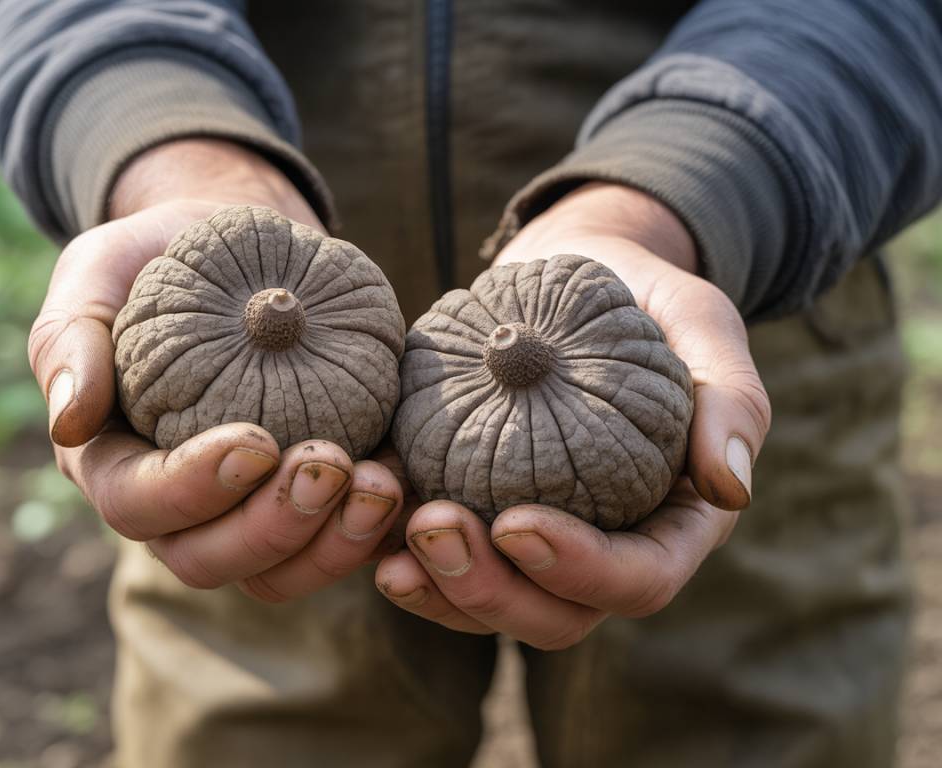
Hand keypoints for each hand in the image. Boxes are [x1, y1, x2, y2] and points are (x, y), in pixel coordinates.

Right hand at [27, 139, 403, 600]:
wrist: (242, 252)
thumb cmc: (160, 258)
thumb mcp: (98, 274)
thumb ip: (71, 339)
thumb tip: (69, 421)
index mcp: (117, 461)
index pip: (139, 503)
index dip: (193, 489)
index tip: (255, 441)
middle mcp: (180, 505)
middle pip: (210, 559)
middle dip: (272, 526)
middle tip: (329, 466)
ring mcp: (248, 509)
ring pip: (281, 571)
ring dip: (334, 542)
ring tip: (381, 482)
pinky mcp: (313, 500)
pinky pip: (341, 542)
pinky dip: (376, 527)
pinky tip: (408, 479)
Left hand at [375, 183, 771, 648]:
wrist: (577, 272)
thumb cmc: (648, 300)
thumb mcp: (704, 329)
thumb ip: (731, 403)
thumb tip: (730, 491)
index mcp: (669, 522)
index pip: (638, 579)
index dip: (579, 570)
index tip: (517, 522)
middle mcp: (602, 545)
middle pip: (553, 614)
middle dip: (489, 591)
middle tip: (433, 528)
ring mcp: (536, 535)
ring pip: (488, 602)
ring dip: (436, 585)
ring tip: (390, 540)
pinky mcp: (479, 505)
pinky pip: (439, 556)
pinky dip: (398, 547)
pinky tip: (365, 511)